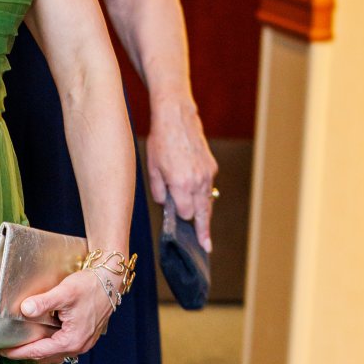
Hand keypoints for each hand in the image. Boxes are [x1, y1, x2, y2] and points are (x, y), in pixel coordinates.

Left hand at [0, 268, 114, 363]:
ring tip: (23, 343)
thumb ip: (44, 302)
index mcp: (72, 340)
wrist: (110, 280)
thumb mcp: (64, 292)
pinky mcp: (84, 336)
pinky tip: (42, 336)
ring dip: (39, 350)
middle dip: (27, 353)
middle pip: (46, 356)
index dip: (19, 352)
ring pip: (55, 353)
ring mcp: (83, 342)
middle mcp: (79, 346)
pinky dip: (49, 345)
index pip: (39, 351)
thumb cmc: (90, 286)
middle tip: (9, 347)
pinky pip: (63, 347)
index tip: (3, 351)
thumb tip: (25, 309)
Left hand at [146, 95, 217, 248]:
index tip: (180, 226)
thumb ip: (159, 191)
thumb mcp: (152, 168)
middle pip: (203, 214)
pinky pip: (207, 187)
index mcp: (182, 185)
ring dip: (204, 213)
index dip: (182, 219)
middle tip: (206, 247)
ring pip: (207, 201)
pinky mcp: (211, 166)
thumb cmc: (160, 141)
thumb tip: (166, 205)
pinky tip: (196, 198)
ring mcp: (207, 174)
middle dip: (203, 230)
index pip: (187, 215)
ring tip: (204, 230)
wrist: (176, 116)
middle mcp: (198, 182)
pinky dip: (203, 194)